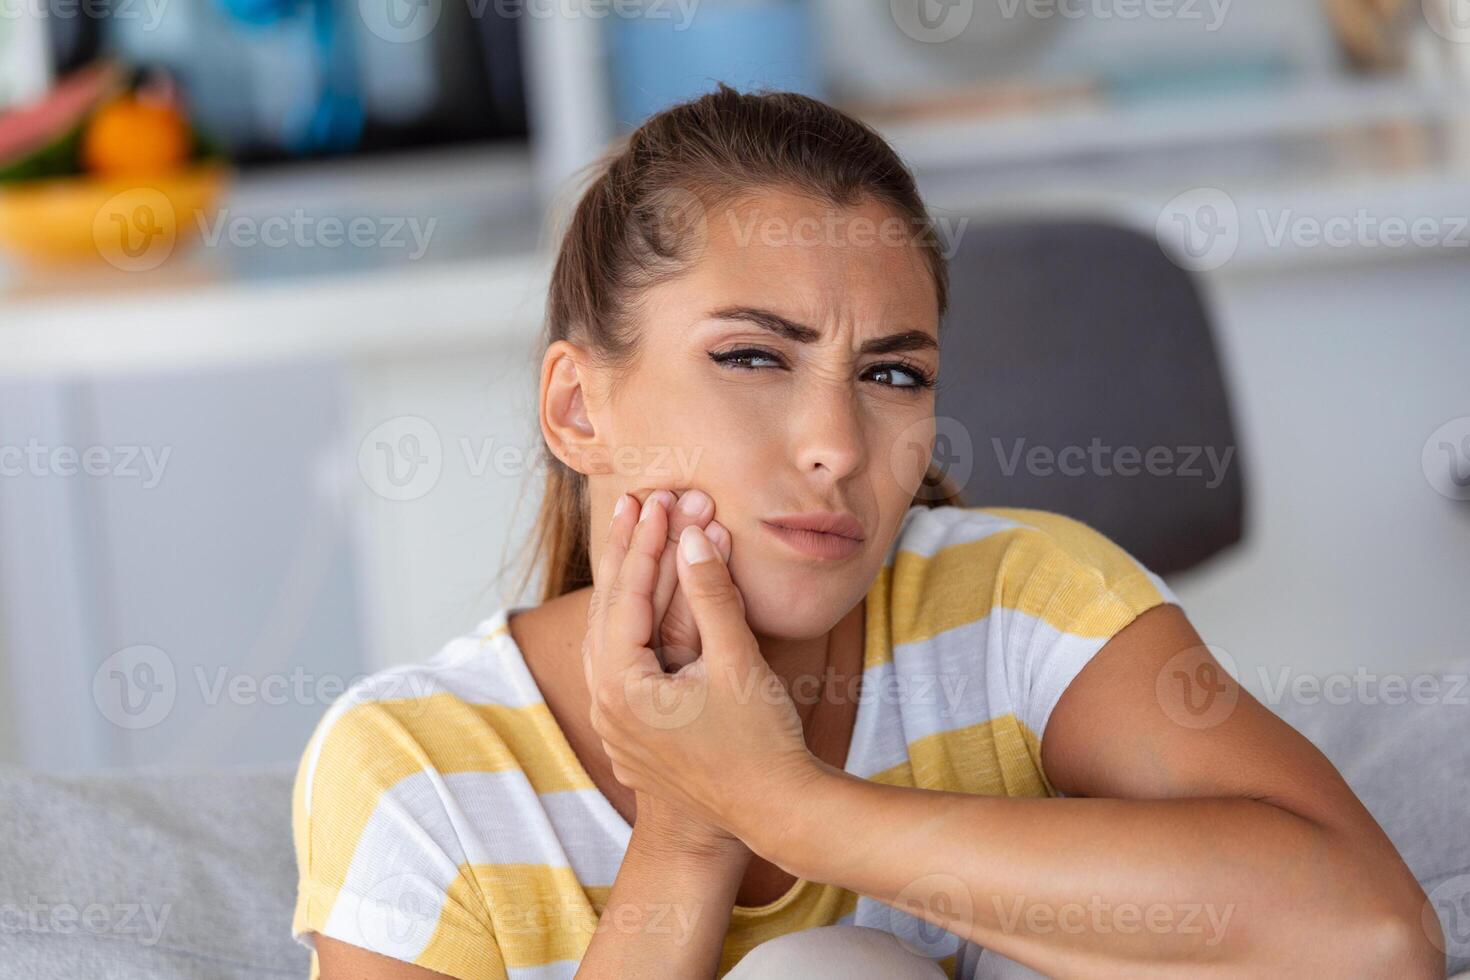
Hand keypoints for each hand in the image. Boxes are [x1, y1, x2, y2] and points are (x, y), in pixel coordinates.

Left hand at [582, 490, 819, 846]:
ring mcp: (615, 726)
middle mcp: (606, 706)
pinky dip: (633, 627)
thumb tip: (692, 535)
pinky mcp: (632, 737)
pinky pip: (621, 667)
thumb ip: (710, 594)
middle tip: (634, 503)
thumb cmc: (761, 741)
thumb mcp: (736, 660)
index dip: (645, 543)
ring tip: (634, 541)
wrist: (774, 814)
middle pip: (608, 614)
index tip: (658, 500)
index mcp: (621, 687)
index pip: (626, 596)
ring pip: (610, 641)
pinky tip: (640, 605)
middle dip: (627, 556)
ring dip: (627, 590)